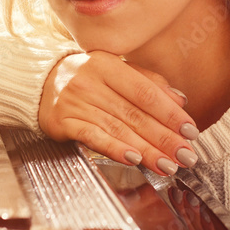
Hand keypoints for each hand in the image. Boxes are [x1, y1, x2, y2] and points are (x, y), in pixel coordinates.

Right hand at [38, 51, 199, 175]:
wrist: (38, 82)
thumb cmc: (86, 78)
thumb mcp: (115, 71)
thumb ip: (148, 82)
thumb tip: (180, 100)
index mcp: (108, 64)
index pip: (146, 91)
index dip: (170, 113)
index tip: (191, 131)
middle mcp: (90, 81)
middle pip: (135, 114)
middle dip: (164, 138)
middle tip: (186, 155)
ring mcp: (75, 102)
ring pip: (117, 128)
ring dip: (146, 150)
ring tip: (167, 164)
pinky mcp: (62, 121)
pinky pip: (92, 136)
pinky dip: (114, 148)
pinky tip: (133, 158)